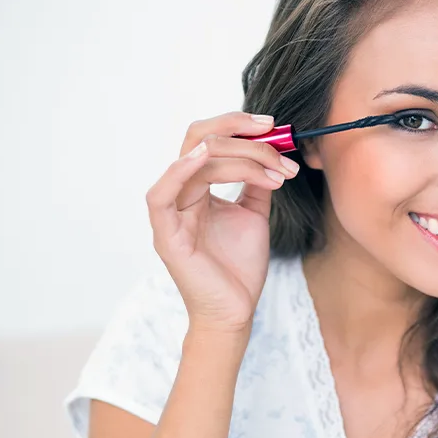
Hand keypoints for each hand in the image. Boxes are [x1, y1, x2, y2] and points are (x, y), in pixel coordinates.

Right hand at [146, 111, 299, 332]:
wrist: (236, 310)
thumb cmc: (240, 266)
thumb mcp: (254, 214)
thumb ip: (256, 183)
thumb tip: (273, 151)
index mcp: (197, 188)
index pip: (210, 141)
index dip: (240, 128)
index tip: (276, 128)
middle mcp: (180, 194)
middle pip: (198, 139)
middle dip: (238, 130)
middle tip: (274, 132)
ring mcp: (170, 214)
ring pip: (194, 161)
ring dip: (241, 157)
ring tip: (277, 170)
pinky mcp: (165, 235)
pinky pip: (160, 195)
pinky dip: (180, 171)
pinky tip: (206, 157)